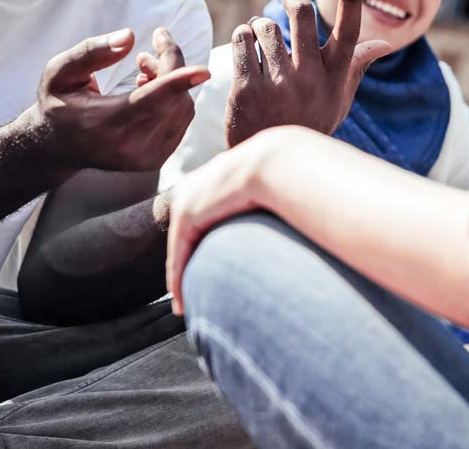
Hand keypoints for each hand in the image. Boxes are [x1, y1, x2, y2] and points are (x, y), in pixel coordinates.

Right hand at [26, 27, 209, 171]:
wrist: (57, 147)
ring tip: (142, 70)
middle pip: (171, 98)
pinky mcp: (156, 160)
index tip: (204, 70)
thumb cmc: (58, 102)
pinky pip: (181, 120)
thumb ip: (91, 52)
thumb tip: (130, 36)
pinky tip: (147, 90)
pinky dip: (173, 99)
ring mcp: (145, 158)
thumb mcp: (60, 71)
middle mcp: (128, 146)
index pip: (148, 101)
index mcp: (102, 124)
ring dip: (172, 82)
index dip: (178, 83)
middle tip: (145, 54)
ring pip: (181, 108)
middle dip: (168, 66)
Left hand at [165, 128, 289, 313]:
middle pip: (187, 234)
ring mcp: (188, 197)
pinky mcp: (186, 213)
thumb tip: (287, 230)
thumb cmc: (290, 178)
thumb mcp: (273, 191)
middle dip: (187, 264)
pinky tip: (181, 301)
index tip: (208, 271)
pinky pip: (179, 253)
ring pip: (180, 247)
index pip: (203, 220)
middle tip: (186, 296)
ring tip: (184, 305)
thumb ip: (269, 208)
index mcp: (217, 179)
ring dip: (181, 278)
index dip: (203, 248)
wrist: (279, 163)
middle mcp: (197, 186)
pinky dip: (178, 278)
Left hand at [223, 0, 392, 146]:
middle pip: (301, 14)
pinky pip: (241, 40)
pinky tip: (246, 49)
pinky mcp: (247, 88)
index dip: (351, 1)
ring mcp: (277, 83)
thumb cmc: (309, 121)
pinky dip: (242, 37)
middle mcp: (309, 78)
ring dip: (259, 24)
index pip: (348, 33)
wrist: (270, 162)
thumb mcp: (338, 98)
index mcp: (335, 77)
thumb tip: (384, 43)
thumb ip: (356, 66)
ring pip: (264, 26)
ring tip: (260, 38)